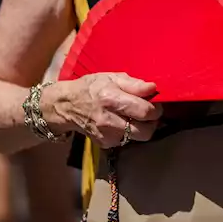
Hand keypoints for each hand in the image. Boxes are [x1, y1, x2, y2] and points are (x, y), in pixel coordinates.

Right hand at [44, 73, 161, 148]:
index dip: (155, 109)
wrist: (66, 106)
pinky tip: (120, 122)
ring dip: (140, 128)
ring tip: (133, 117)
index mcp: (111, 99)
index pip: (144, 112)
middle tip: (148, 114)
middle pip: (145, 132)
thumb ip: (134, 84)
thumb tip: (153, 88)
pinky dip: (128, 133)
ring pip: (137, 138)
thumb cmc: (91, 88)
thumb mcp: (111, 77)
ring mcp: (106, 135)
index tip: (155, 105)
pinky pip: (125, 140)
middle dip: (152, 123)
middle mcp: (109, 120)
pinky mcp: (104, 143)